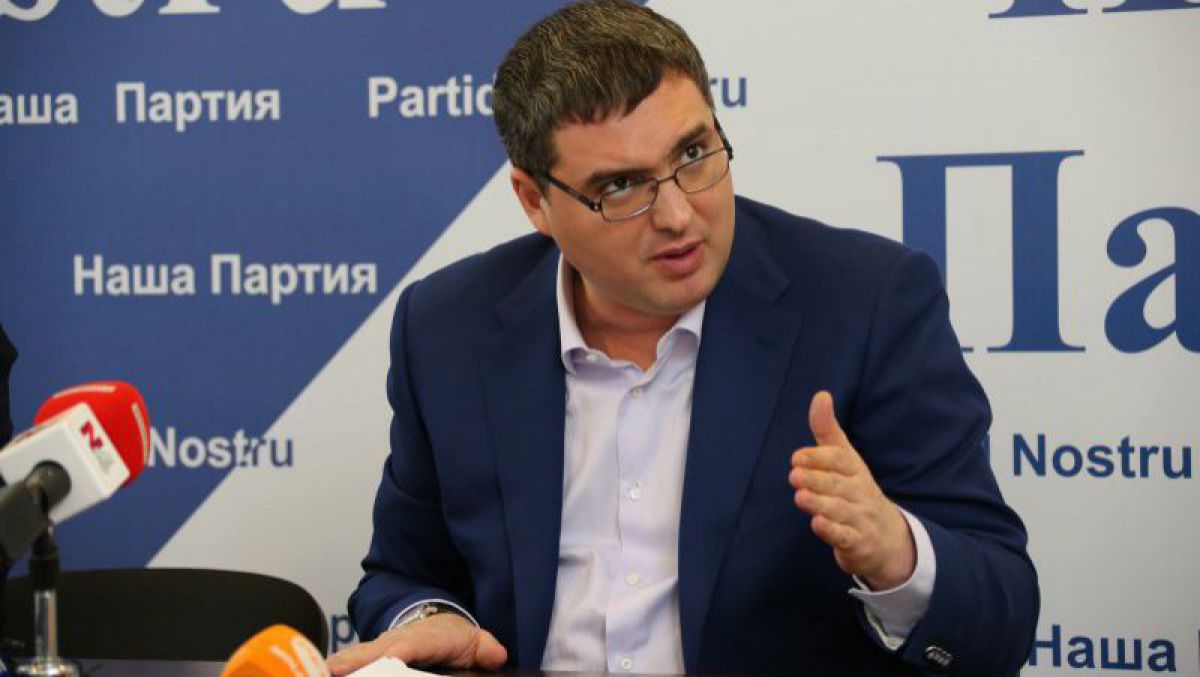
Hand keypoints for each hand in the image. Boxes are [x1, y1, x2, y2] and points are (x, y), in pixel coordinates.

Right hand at [326, 612, 506, 674]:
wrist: (436, 623)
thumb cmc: (453, 639)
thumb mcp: (474, 642)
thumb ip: (485, 649)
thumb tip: (496, 655)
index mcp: (426, 638)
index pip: (411, 645)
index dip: (398, 651)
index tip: (388, 657)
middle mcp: (397, 640)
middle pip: (374, 651)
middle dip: (356, 661)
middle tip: (336, 670)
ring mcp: (380, 647)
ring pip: (357, 656)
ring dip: (340, 665)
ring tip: (324, 672)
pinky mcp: (368, 657)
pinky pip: (350, 662)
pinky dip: (337, 667)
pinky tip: (323, 673)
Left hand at [789, 391, 915, 589]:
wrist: (887, 537)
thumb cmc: (856, 491)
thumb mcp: (845, 459)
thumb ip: (827, 430)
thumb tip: (821, 394)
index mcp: (855, 470)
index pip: (840, 460)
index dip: (820, 457)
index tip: (797, 457)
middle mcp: (860, 492)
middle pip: (838, 484)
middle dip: (817, 479)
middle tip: (794, 475)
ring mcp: (860, 518)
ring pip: (840, 510)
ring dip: (820, 503)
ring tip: (800, 496)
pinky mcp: (857, 543)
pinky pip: (845, 537)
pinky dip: (832, 531)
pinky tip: (817, 524)